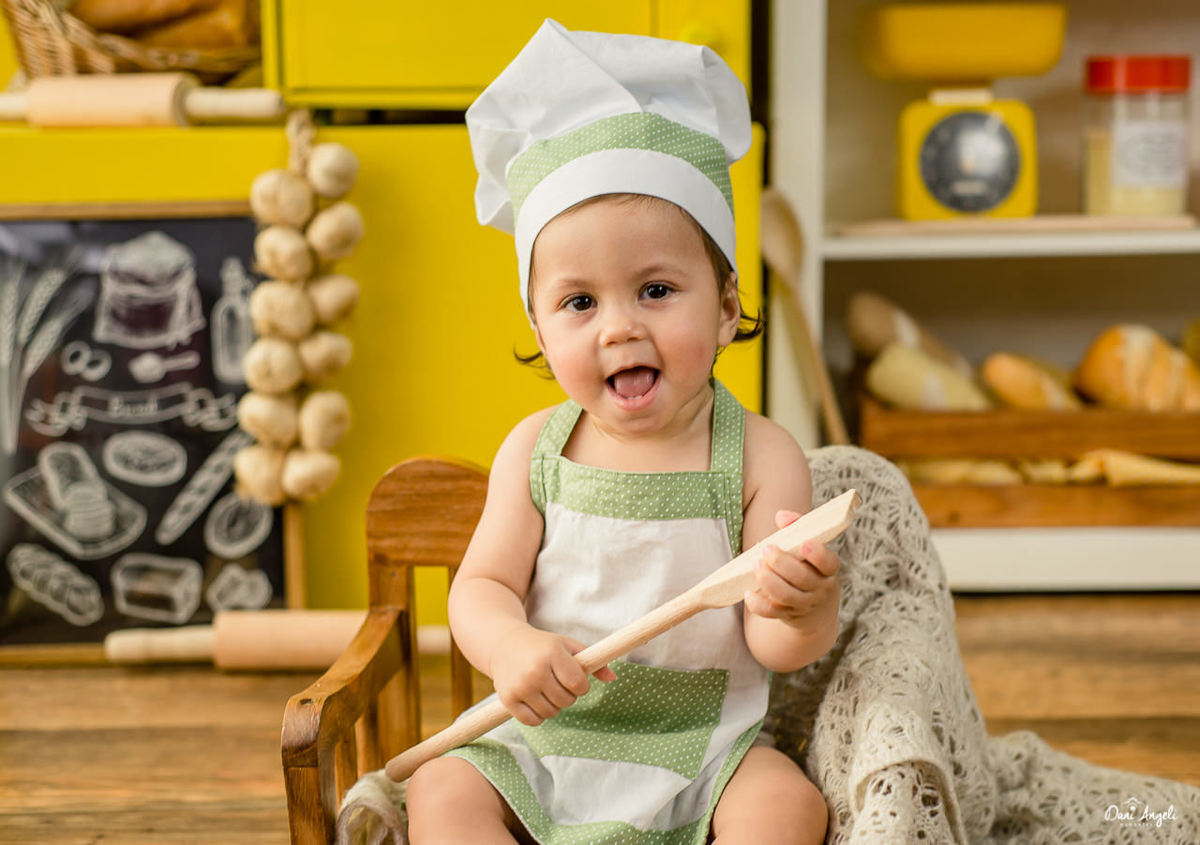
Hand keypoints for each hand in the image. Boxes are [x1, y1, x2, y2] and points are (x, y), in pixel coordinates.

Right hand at [488, 625, 616, 725]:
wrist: (505, 645)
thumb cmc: (542, 646)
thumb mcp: (567, 646)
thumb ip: (592, 662)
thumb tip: (614, 678)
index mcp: (552, 653)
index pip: (578, 684)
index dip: (581, 686)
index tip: (574, 680)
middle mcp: (535, 670)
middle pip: (566, 701)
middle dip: (567, 695)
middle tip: (558, 683)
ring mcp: (521, 686)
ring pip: (551, 713)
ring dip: (554, 706)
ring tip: (546, 690)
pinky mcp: (508, 699)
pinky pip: (533, 721)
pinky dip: (538, 716)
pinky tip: (536, 700)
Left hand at [744, 509, 839, 629]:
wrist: (815, 608)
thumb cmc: (808, 566)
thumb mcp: (809, 547)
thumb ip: (797, 527)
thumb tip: (781, 515)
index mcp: (828, 568)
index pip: (827, 563)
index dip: (818, 555)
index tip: (804, 544)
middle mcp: (819, 588)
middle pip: (802, 578)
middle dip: (782, 563)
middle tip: (767, 549)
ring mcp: (804, 604)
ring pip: (786, 596)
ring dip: (769, 581)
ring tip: (756, 565)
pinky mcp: (788, 615)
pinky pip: (772, 612)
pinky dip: (758, 604)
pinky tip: (748, 593)